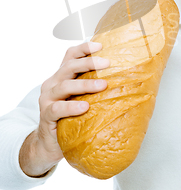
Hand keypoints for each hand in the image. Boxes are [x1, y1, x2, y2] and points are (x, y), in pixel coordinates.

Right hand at [19, 41, 108, 176]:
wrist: (50, 144)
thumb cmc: (70, 117)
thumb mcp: (82, 98)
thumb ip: (94, 87)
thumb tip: (126, 79)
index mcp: (62, 76)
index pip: (71, 55)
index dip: (84, 48)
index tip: (100, 45)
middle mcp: (53, 83)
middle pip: (69, 66)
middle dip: (89, 62)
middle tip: (107, 63)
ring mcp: (47, 99)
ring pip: (64, 86)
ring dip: (85, 84)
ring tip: (102, 85)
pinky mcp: (46, 115)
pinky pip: (57, 108)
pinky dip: (71, 107)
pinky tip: (84, 107)